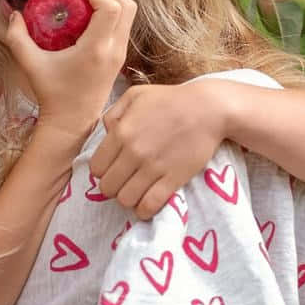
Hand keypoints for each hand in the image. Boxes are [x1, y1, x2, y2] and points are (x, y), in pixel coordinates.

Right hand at [4, 0, 136, 143]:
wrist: (72, 123)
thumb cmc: (52, 94)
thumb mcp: (30, 65)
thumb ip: (17, 38)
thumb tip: (15, 14)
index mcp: (96, 50)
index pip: (110, 8)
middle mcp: (113, 50)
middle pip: (127, 6)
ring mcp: (120, 54)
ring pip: (130, 14)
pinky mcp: (120, 57)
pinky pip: (124, 25)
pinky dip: (113, 11)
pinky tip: (91, 12)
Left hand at [89, 80, 227, 220]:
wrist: (208, 109)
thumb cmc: (171, 100)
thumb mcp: (136, 95)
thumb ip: (113, 113)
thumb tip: (106, 133)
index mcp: (121, 132)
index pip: (96, 168)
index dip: (103, 171)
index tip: (113, 169)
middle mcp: (133, 152)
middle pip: (107, 187)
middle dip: (113, 187)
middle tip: (125, 181)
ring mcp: (153, 167)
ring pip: (125, 200)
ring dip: (128, 199)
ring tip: (137, 191)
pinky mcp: (173, 179)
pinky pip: (149, 205)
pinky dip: (144, 209)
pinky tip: (147, 203)